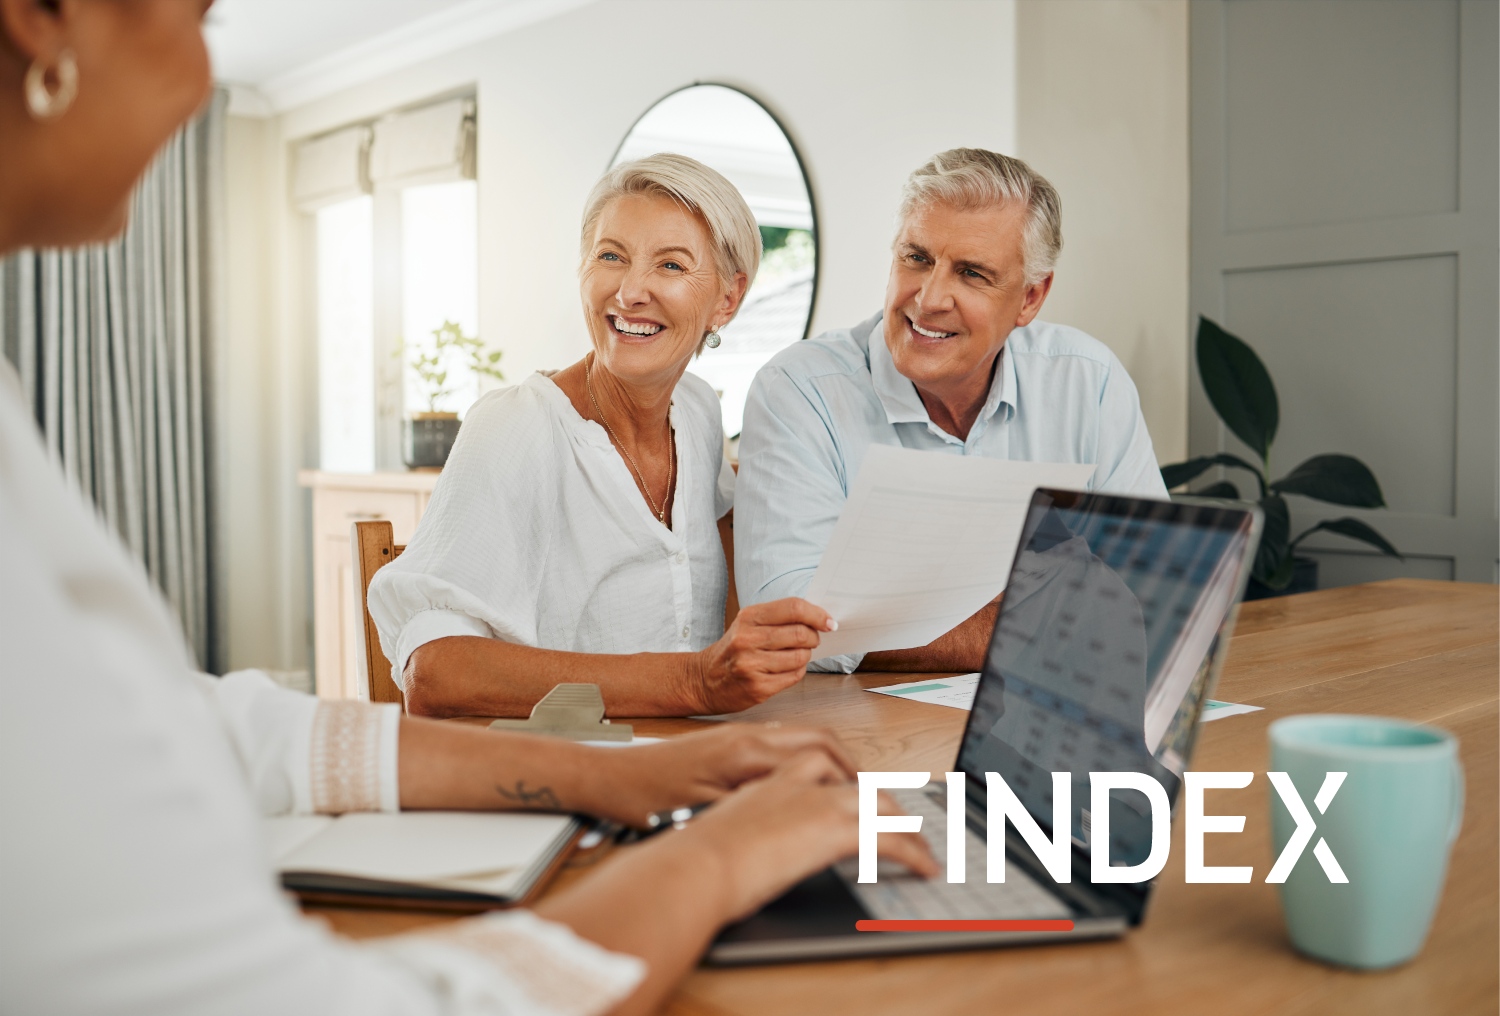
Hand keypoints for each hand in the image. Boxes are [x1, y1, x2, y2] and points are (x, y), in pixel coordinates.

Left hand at [582, 723, 856, 826]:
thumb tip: (802, 812)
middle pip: (821, 740)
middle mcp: (749, 736)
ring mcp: (739, 735)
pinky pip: (783, 742)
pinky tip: (808, 783)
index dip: (853, 784)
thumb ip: (758, 806)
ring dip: (831, 761)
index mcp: (748, 752)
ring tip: (848, 793)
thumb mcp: (707, 813)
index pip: (822, 758)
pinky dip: (807, 758)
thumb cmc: (648, 800)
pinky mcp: (730, 742)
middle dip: (852, 768)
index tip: (872, 807)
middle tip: (873, 799)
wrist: (610, 776)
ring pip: (803, 738)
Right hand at [673, 749, 938, 921]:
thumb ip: (743, 831)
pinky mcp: (835, 828)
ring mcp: (818, 801)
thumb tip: (750, 852)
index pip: (817, 762)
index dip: (844, 778)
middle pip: (856, 781)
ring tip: (922, 849)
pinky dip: (915, 852)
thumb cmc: (692, 858)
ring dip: (906, 827)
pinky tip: (926, 868)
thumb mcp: (720, 832)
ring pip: (881, 804)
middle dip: (884, 803)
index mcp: (766, 779)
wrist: (693, 865)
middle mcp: (796, 781)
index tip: (857, 795)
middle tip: (901, 824)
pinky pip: (892, 837)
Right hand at [685, 598, 834, 712]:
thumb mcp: (748, 625)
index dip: (817, 614)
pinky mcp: (757, 687)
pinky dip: (797, 672)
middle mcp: (747, 639)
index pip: (793, 608)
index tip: (829, 622)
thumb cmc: (733, 650)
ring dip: (805, 656)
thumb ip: (778, 618)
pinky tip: (785, 669)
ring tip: (793, 656)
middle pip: (800, 633)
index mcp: (748, 617)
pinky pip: (794, 676)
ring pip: (800, 657)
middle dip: (814, 638)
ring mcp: (751, 665)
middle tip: (812, 640)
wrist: (704, 680)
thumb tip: (818, 619)